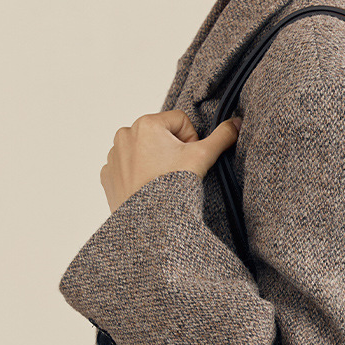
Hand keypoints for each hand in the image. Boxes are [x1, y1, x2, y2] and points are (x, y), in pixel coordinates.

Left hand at [100, 109, 240, 214]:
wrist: (149, 223)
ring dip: (154, 160)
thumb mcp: (203, 157)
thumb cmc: (172, 187)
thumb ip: (222, 136)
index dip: (190, 140)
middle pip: (161, 134)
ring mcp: (113, 154)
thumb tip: (237, 123)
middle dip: (172, 150)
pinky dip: (138, 173)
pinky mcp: (107, 173)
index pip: (180, 121)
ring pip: (144, 149)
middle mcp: (125, 134)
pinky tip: (147, 187)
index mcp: (146, 123)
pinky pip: (128, 166)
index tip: (188, 160)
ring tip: (161, 180)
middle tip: (176, 172)